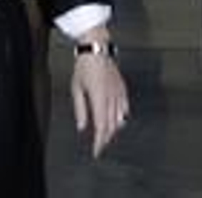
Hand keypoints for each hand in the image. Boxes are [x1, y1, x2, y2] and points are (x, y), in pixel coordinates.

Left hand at [71, 29, 128, 156]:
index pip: (101, 126)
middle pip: (111, 125)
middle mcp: (111, 97)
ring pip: (119, 118)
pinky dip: (122, 117)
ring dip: (113, 130)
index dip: (99, 142)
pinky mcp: (122, 87)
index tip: (96, 151)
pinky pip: (125, 107)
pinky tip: (119, 121)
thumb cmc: (85, 66)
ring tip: (106, 136)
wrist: (97, 48)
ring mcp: (119, 92)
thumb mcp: (77, 88)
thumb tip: (82, 127)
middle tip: (99, 147)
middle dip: (105, 138)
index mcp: (99, 98)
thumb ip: (80, 109)